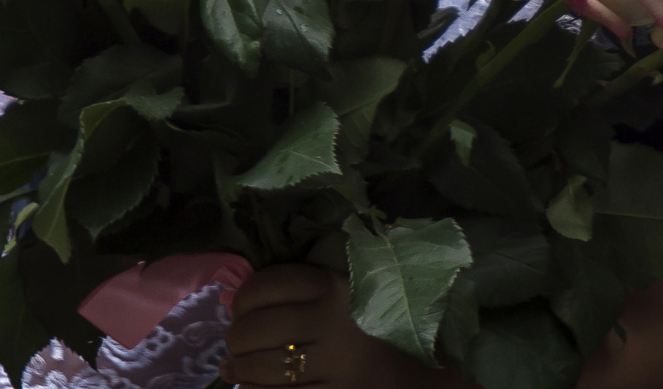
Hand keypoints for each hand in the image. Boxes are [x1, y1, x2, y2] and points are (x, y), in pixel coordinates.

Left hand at [223, 264, 452, 388]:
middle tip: (236, 342)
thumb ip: (312, 290)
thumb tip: (242, 298)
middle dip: (236, 336)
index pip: (270, 284)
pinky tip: (251, 387)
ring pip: (258, 366)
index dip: (246, 296)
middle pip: (256, 327)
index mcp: (340, 289)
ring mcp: (331, 367)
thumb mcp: (356, 296)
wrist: (427, 378)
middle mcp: (333, 323)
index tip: (242, 307)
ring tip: (236, 366)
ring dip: (239, 367)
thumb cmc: (386, 333)